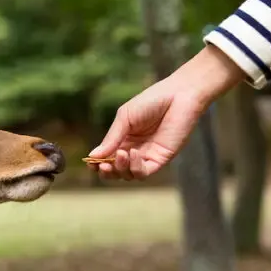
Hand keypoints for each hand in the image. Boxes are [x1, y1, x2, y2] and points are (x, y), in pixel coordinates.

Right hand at [87, 45, 246, 179]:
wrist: (180, 95)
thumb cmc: (152, 101)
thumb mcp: (125, 118)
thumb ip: (111, 138)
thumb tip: (93, 156)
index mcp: (123, 139)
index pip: (107, 158)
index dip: (97, 163)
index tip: (90, 162)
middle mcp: (134, 150)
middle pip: (116, 171)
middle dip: (107, 171)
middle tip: (103, 165)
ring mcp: (147, 156)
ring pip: (128, 175)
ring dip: (120, 169)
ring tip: (121, 154)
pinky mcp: (161, 158)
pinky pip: (144, 172)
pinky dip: (135, 167)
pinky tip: (133, 153)